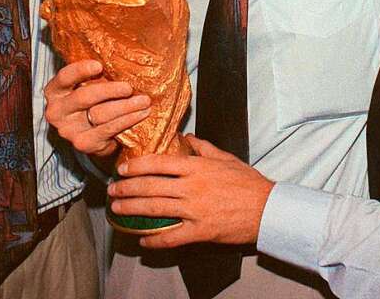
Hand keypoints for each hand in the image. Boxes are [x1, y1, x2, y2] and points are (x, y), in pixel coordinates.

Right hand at [43, 60, 150, 157]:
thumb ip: (94, 73)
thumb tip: (120, 55)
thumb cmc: (92, 101)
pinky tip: (141, 114)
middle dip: (110, 90)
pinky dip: (127, 120)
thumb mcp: (86, 84)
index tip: (99, 66)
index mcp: (54, 91)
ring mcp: (69, 130)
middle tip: (129, 87)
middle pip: (84, 97)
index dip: (81, 70)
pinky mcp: (84, 143)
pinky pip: (109, 129)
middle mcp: (57, 111)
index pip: (64, 77)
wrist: (91, 134)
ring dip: (126, 106)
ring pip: (100, 114)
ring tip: (144, 100)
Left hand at [107, 135, 273, 247]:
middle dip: (127, 189)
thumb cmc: (248, 182)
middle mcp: (191, 187)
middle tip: (112, 191)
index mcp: (196, 167)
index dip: (136, 166)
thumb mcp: (226, 158)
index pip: (158, 163)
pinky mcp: (200, 231)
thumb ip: (204, 148)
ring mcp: (194, 210)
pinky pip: (172, 237)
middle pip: (151, 186)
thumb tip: (188, 138)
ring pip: (155, 209)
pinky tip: (143, 240)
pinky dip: (155, 240)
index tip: (122, 169)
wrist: (267, 209)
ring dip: (133, 210)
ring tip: (117, 210)